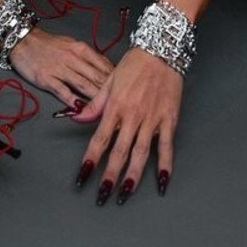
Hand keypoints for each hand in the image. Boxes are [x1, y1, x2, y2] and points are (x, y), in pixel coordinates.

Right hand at [8, 26, 114, 106]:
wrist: (23, 40)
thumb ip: (88, 57)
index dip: (116, 79)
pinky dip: (73, 102)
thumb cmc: (48, 44)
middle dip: (110, 92)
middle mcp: (73, 59)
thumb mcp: (72, 44)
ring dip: (96, 99)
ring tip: (108, 110)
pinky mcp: (48, 79)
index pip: (104, 65)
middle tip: (122, 104)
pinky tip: (81, 110)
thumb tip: (106, 68)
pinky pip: (64, 92)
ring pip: (84, 86)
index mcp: (81, 49)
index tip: (126, 89)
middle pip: (96, 77)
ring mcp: (60, 69)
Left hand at [69, 46, 181, 203]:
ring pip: (140, 154)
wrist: (161, 50)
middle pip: (118, 152)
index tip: (83, 177)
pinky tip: (161, 182)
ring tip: (125, 194)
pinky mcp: (168, 120)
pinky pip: (166, 147)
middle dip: (109, 176)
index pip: (99, 139)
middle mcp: (132, 116)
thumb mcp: (110, 81)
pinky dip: (164, 166)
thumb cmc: (135, 64)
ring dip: (132, 177)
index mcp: (115, 107)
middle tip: (102, 196)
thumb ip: (95, 103)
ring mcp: (151, 120)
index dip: (90, 160)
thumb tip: (78, 117)